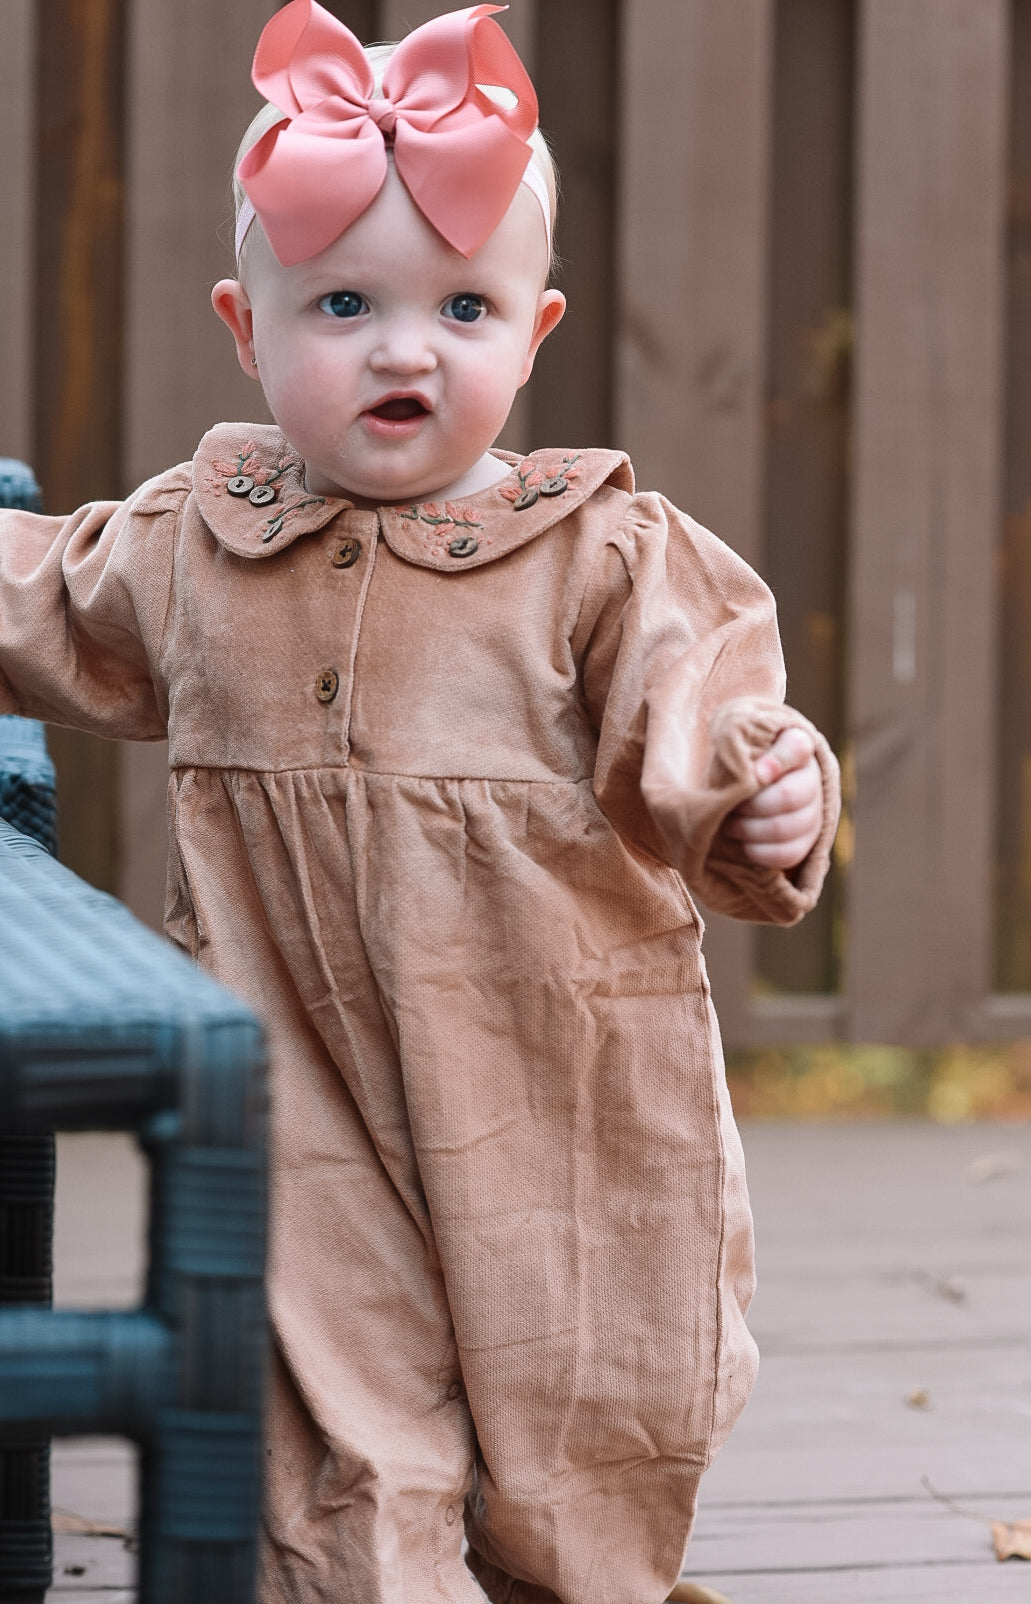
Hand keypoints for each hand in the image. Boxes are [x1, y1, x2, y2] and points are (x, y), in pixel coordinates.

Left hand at [721, 726, 822, 870]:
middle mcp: (814, 778)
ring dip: (748, 829)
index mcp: (796, 746)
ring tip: (729, 823)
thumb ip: (745, 742)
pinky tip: (743, 842)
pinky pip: (787, 854)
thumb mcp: (737, 740)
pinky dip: (758, 852)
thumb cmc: (737, 761)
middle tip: (730, 804)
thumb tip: (764, 772)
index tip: (753, 773)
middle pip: (786, 797)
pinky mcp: (807, 842)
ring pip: (784, 828)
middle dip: (749, 805)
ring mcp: (814, 813)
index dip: (774, 762)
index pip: (796, 748)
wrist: (742, 791)